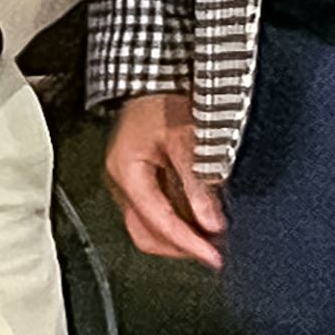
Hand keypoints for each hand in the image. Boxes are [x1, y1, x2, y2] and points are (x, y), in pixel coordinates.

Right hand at [103, 91, 223, 271]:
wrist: (155, 77)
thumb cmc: (164, 100)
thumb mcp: (187, 141)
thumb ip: (198, 184)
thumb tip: (211, 224)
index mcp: (126, 173)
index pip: (158, 222)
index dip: (188, 243)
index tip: (214, 257)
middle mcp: (121, 183)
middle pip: (146, 234)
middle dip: (179, 247)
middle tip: (213, 252)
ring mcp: (128, 182)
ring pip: (148, 226)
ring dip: (179, 236)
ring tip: (210, 236)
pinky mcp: (139, 179)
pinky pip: (155, 211)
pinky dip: (178, 220)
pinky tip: (200, 218)